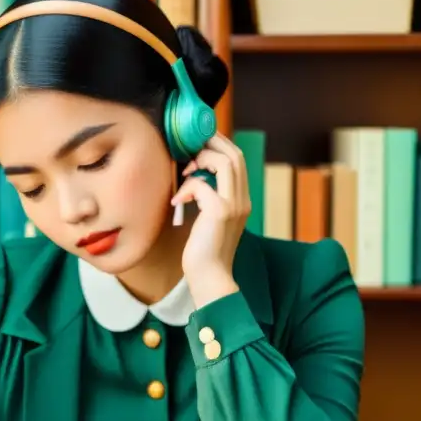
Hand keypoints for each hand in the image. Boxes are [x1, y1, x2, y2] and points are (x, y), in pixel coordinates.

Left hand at [170, 133, 249, 305]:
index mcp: (241, 200)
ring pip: (226, 162)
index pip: (238, 160)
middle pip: (235, 154)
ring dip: (202, 159)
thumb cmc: (203, 250)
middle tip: (189, 144)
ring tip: (185, 172)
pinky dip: (187, 187)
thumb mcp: (209, 219)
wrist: (209, 277)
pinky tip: (177, 202)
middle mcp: (242, 200)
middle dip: (212, 142)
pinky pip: (202, 184)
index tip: (198, 142)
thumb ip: (207, 197)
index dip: (219, 144)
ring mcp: (234, 205)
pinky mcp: (220, 212)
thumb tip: (192, 175)